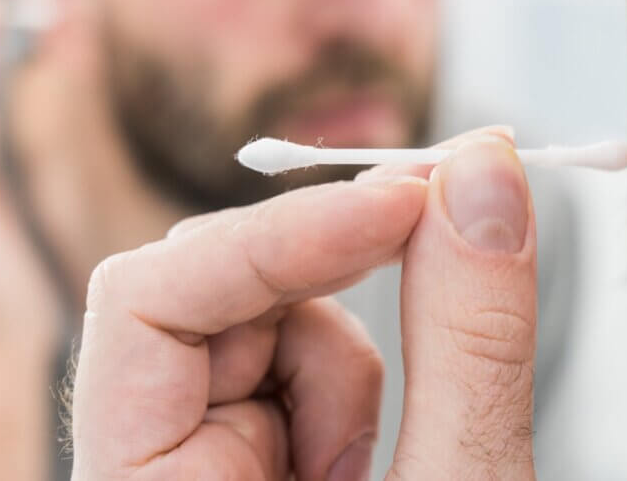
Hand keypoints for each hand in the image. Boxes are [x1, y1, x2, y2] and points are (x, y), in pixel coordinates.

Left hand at [69, 128, 537, 479]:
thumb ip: (467, 343)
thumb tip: (483, 175)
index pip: (143, 301)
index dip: (273, 234)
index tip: (405, 200)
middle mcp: (144, 460)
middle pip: (201, 288)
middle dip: (323, 273)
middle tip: (441, 230)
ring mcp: (190, 450)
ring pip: (257, 317)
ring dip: (342, 355)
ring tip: (383, 461)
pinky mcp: (241, 445)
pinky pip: (287, 356)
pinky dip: (348, 383)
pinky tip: (372, 461)